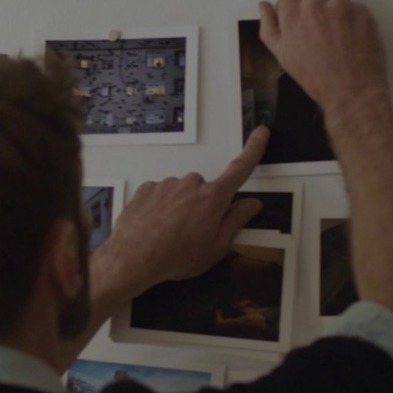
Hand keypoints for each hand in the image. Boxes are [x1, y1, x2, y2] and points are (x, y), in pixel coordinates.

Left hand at [96, 127, 269, 295]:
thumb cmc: (174, 257)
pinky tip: (155, 228)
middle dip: (202, 207)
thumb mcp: (215, 248)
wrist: (132, 259)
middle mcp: (191, 184)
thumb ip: (236, 221)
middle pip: (205, 190)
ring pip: (181, 193)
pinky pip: (161, 195)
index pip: (240, 169)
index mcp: (213, 198)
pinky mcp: (147, 188)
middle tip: (192, 233)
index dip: (253, 150)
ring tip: (170, 234)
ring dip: (179, 208)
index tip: (260, 134)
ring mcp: (167, 184)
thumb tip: (252, 204)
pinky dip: (161, 208)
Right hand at [258, 0, 392, 130]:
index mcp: (292, 14)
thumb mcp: (283, 56)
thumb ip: (270, 26)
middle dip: (317, 0)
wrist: (351, 91)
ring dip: (337, 10)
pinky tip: (350, 39)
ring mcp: (342, 6)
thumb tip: (264, 6)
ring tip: (336, 37)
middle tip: (320, 25)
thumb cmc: (317, 77)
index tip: (298, 0)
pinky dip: (353, 19)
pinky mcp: (363, 11)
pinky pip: (356, 7)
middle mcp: (316, 5)